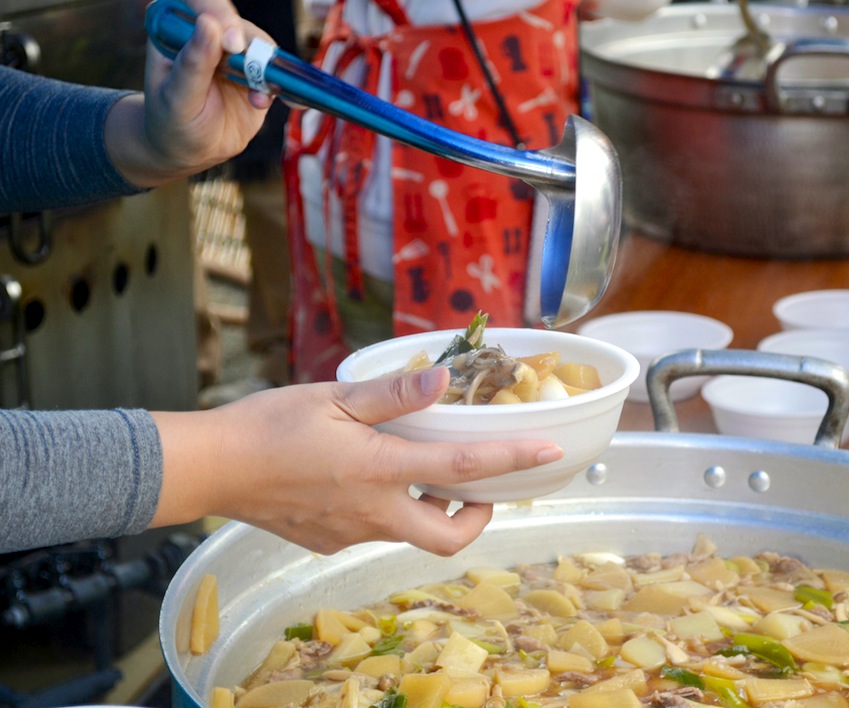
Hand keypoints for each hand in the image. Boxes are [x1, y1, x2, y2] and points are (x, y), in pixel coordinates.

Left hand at [105, 0, 270, 186]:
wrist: (190, 150)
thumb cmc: (171, 121)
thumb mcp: (177, 97)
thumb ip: (193, 63)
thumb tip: (210, 24)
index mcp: (177, 27)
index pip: (200, 3)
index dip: (220, 14)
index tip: (232, 43)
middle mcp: (208, 33)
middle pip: (237, 23)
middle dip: (251, 46)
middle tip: (255, 72)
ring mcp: (235, 54)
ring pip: (260, 46)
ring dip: (267, 70)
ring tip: (257, 99)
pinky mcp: (256, 74)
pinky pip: (276, 72)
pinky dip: (283, 86)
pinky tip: (272, 102)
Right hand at [150, 367, 562, 556]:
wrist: (212, 468)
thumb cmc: (268, 425)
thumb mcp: (333, 396)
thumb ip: (393, 394)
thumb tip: (443, 382)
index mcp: (378, 470)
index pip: (462, 470)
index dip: (511, 460)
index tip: (548, 453)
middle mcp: (373, 512)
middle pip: (448, 536)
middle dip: (478, 518)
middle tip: (478, 487)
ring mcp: (351, 534)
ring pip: (412, 533)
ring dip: (431, 509)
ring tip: (419, 471)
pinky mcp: (330, 544)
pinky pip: (375, 532)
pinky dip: (390, 511)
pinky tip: (365, 480)